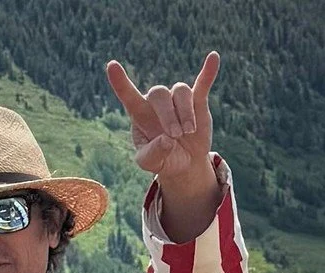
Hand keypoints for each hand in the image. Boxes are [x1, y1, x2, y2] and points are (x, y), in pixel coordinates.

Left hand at [106, 52, 219, 184]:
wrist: (185, 163)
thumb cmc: (162, 160)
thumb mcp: (151, 164)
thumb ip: (153, 154)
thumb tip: (167, 140)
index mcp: (139, 115)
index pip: (128, 95)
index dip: (120, 81)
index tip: (111, 65)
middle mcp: (157, 103)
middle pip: (159, 94)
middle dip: (168, 116)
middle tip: (175, 136)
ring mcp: (177, 100)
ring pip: (180, 92)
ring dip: (185, 113)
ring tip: (187, 132)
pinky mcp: (197, 101)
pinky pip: (202, 83)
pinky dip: (208, 72)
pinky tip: (213, 57)